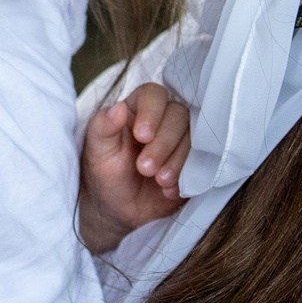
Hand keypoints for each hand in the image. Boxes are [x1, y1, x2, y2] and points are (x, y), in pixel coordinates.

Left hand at [79, 81, 190, 253]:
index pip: (153, 94)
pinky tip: (169, 190)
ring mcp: (182, 140)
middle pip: (178, 115)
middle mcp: (164, 119)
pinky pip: (203, 162)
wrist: (119, 208)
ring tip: (159, 181)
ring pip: (194, 138)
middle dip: (163, 143)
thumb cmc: (105, 172)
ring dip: (177, 161)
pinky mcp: (194, 162)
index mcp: (139, 108)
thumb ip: (103, 127)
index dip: (152, 111)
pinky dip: (188, 176)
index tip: (141, 136)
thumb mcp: (97, 150)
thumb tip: (118, 108)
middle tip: (145, 168)